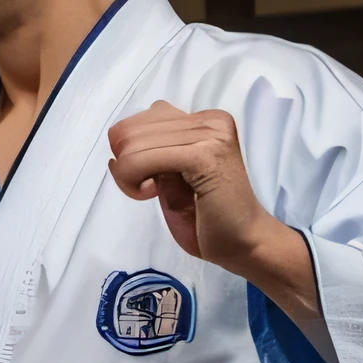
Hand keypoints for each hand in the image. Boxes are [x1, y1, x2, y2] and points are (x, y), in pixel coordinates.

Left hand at [106, 101, 276, 271]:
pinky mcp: (205, 155)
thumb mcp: (171, 174)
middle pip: (131, 130)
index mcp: (203, 119)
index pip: (140, 119)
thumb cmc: (207, 216)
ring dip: (129, 176)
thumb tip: (117, 138)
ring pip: (132, 145)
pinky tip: (153, 194)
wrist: (244, 243)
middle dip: (126, 164)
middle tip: (146, 188)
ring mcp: (210, 134)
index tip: (148, 178)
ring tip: (153, 193)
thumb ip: (153, 150)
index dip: (129, 152)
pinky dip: (133, 182)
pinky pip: (142, 159)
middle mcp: (209, 119)